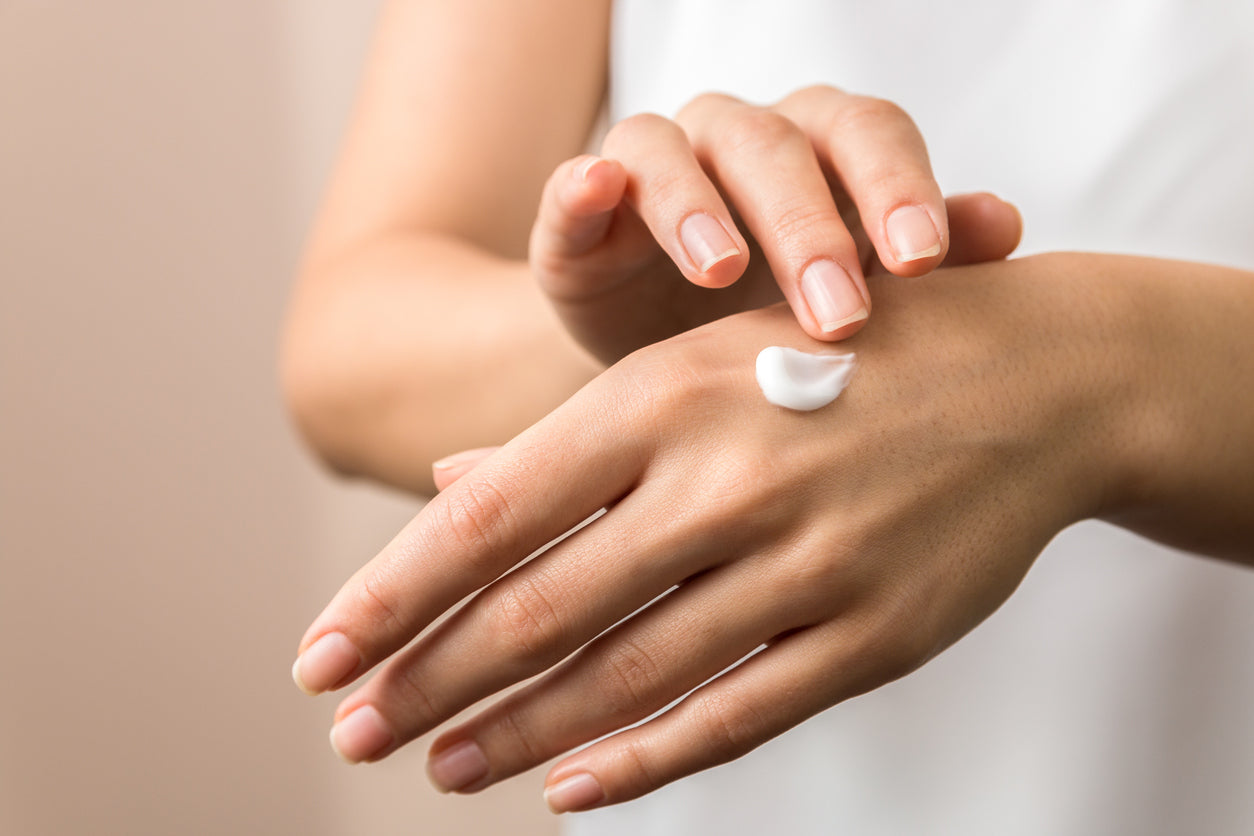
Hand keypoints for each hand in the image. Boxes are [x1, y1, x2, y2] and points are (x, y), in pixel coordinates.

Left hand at [291, 254, 1139, 809]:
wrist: (1034, 380)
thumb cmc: (836, 359)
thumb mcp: (699, 361)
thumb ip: (572, 437)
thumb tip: (445, 489)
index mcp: (664, 395)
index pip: (491, 516)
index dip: (393, 595)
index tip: (319, 656)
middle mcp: (724, 479)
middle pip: (538, 609)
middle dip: (429, 680)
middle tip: (350, 732)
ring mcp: (804, 563)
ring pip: (626, 677)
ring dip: (518, 734)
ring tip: (440, 767)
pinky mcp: (872, 633)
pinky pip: (735, 714)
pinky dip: (643, 760)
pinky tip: (571, 789)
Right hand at [529, 85, 1020, 364]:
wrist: (665, 374)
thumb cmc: (777, 327)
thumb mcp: (856, 301)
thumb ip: (926, 260)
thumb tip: (1004, 225)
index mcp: (819, 151)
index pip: (867, 136)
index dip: (895, 185)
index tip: (923, 260)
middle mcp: (737, 142)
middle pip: (775, 145)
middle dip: (808, 226)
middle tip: (837, 314)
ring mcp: (654, 169)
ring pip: (671, 149)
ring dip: (697, 203)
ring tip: (722, 272)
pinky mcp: (578, 214)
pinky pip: (573, 182)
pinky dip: (581, 185)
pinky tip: (596, 190)